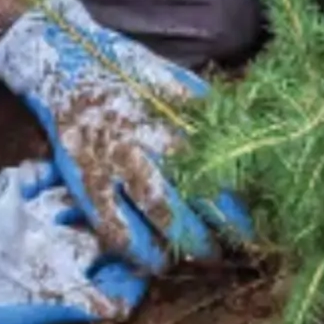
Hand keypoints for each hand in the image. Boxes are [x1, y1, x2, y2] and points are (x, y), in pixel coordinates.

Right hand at [0, 0, 250, 271]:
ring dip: (186, 242)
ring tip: (204, 255)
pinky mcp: (88, 182)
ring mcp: (115, 164)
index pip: (217, 167)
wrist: (69, 64)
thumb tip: (248, 132)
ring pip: (159, 213)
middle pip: (196, 193)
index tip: (254, 222)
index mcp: (173, 117)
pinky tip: (157, 260)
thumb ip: (206, 109)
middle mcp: (148, 141)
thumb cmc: (128, 72)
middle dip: (218, 227)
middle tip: (232, 246)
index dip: (237, 202)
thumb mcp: (175, 81)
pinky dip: (139, 251)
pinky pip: (115, 228)